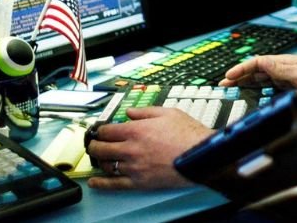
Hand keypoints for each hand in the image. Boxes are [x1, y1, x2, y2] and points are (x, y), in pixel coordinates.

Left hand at [86, 106, 212, 189]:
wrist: (201, 156)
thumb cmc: (188, 134)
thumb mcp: (169, 113)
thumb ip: (145, 111)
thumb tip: (130, 112)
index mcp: (136, 130)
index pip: (106, 131)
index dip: (101, 130)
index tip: (101, 131)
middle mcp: (130, 149)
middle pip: (100, 148)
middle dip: (95, 145)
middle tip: (95, 144)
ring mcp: (133, 167)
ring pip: (105, 165)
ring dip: (100, 161)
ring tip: (102, 158)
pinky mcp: (139, 182)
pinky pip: (113, 184)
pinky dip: (101, 183)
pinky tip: (94, 181)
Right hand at [220, 54, 296, 96]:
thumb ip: (279, 69)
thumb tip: (260, 62)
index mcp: (281, 63)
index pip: (256, 63)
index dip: (241, 69)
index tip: (229, 76)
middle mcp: (280, 68)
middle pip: (254, 71)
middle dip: (238, 76)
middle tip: (223, 84)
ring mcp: (283, 77)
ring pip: (259, 78)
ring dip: (245, 82)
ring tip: (231, 87)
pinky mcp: (287, 86)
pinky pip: (267, 86)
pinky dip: (256, 89)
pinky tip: (250, 93)